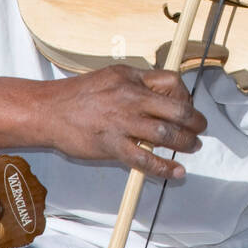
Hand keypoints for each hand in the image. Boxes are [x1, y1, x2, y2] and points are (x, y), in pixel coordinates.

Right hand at [41, 66, 206, 179]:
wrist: (48, 111)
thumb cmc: (78, 95)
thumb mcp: (112, 76)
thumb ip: (137, 83)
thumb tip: (162, 95)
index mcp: (131, 78)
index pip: (172, 81)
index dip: (185, 95)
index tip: (186, 105)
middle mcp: (130, 98)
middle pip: (176, 109)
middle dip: (195, 121)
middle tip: (200, 128)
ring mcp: (122, 123)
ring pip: (166, 134)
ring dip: (185, 143)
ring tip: (192, 147)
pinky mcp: (112, 146)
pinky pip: (145, 160)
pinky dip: (165, 168)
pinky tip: (176, 172)